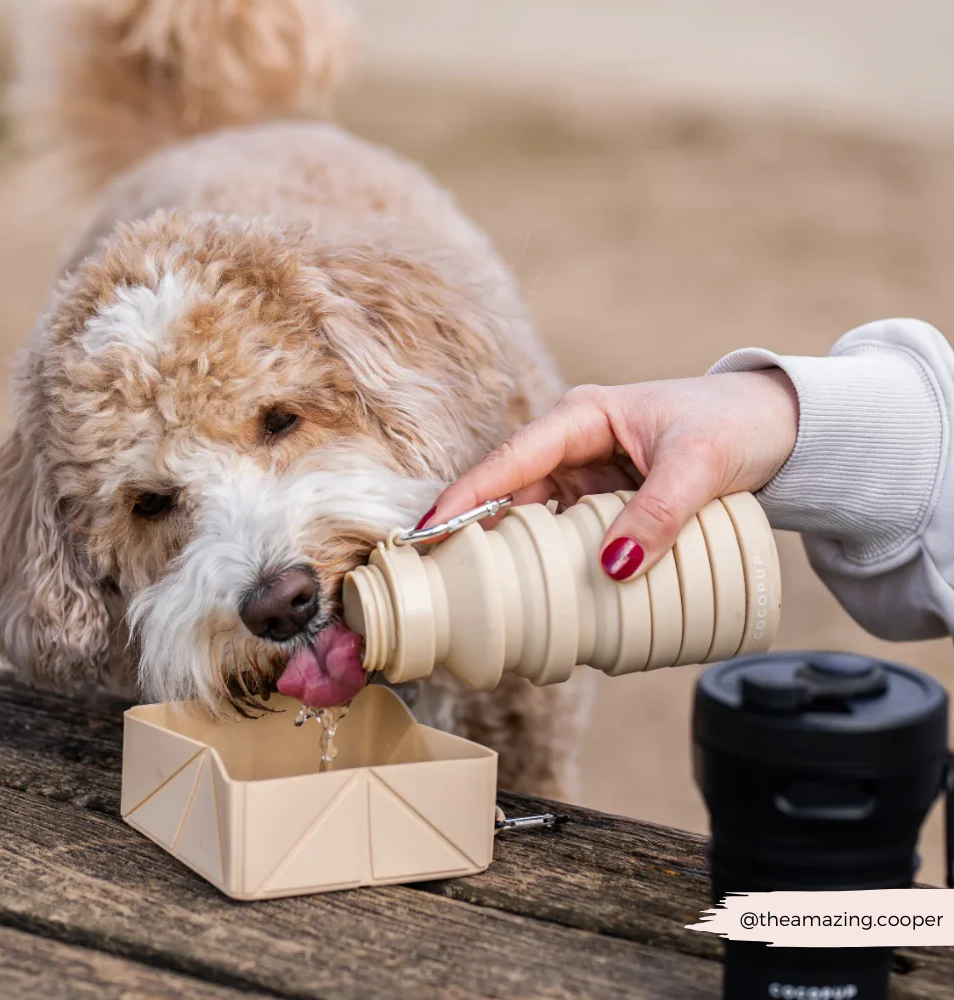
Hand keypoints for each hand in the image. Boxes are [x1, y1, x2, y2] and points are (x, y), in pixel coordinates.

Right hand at [417, 370, 798, 579]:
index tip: (429, 533)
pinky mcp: (608, 508)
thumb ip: (660, 513)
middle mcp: (575, 449)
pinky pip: (570, 540)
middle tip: (447, 584)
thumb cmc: (735, 423)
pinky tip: (545, 599)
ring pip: (538, 525)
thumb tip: (613, 568)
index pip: (510, 461)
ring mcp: (590, 481)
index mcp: (583, 420)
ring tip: (488, 602)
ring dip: (518, 559)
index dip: (467, 497)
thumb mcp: (700, 463)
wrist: (779, 428)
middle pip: (513, 499)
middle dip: (480, 537)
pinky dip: (556, 567)